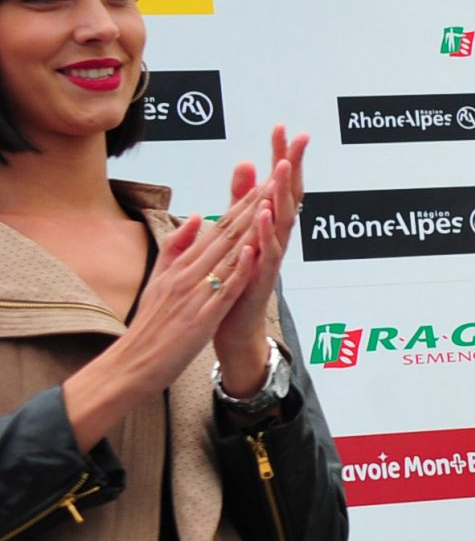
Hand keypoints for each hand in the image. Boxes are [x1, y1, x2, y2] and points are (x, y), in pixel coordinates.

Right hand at [61, 171, 279, 445]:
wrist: (133, 363)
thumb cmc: (151, 324)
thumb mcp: (160, 279)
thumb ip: (178, 247)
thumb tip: (198, 215)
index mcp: (181, 265)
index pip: (219, 228)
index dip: (244, 204)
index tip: (265, 181)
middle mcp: (188, 273)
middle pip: (226, 234)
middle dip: (253, 205)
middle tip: (276, 177)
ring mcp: (195, 294)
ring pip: (228, 255)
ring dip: (251, 227)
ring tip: (270, 202)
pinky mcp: (201, 317)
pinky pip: (224, 289)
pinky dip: (239, 269)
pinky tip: (253, 251)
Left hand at [213, 127, 308, 395]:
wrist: (233, 325)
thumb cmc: (236, 278)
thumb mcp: (238, 230)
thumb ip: (242, 199)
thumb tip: (247, 164)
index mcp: (268, 225)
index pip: (278, 184)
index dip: (281, 155)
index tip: (282, 128)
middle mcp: (275, 238)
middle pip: (289, 197)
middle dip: (293, 167)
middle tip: (299, 139)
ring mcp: (270, 259)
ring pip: (282, 224)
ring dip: (282, 197)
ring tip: (281, 171)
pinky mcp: (259, 281)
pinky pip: (265, 257)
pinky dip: (265, 239)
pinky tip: (262, 222)